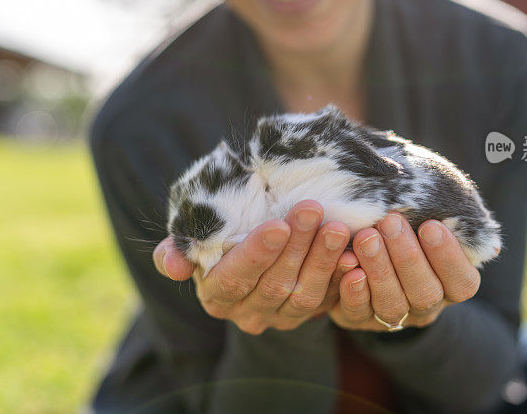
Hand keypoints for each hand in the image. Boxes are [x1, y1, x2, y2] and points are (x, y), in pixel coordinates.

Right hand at [153, 200, 357, 334]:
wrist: (252, 232)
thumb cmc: (218, 227)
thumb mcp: (191, 232)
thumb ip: (178, 248)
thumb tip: (175, 266)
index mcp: (215, 294)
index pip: (235, 279)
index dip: (256, 254)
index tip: (277, 225)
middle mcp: (247, 313)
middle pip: (274, 285)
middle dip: (296, 247)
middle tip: (313, 210)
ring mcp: (280, 316)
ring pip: (304, 295)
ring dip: (322, 260)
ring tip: (335, 227)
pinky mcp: (309, 313)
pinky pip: (329, 300)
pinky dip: (340, 276)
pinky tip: (351, 252)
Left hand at [329, 213, 480, 331]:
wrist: (364, 240)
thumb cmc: (408, 219)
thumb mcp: (429, 211)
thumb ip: (442, 210)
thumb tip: (454, 203)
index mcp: (451, 283)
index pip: (462, 281)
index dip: (448, 257)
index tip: (431, 225)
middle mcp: (426, 305)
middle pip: (425, 293)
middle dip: (407, 257)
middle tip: (390, 221)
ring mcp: (393, 317)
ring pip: (392, 305)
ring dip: (379, 269)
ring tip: (366, 237)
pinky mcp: (358, 319)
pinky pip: (356, 311)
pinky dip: (351, 288)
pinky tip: (346, 261)